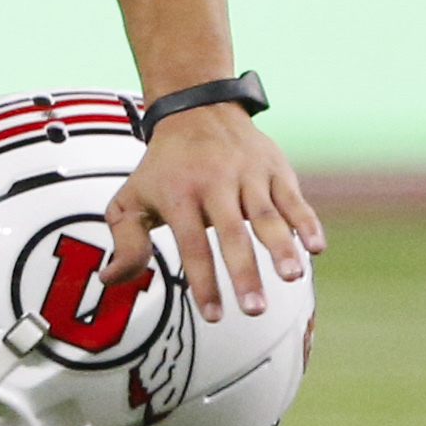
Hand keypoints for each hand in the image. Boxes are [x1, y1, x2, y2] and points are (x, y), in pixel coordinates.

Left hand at [104, 103, 320, 322]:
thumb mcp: (131, 199)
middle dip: (245, 272)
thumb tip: (109, 281)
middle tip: (255, 310)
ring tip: (292, 278)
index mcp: (179, 195)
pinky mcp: (275, 167)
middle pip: (232, 232)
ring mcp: (248, 174)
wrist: (197, 108)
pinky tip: (316, 248)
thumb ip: (125, 242)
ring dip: (281, 247)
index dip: (204, 282)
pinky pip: (293, 197)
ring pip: (267, 213)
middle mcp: (215, 182)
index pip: (192, 245)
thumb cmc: (162, 168)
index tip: (216, 317)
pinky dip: (306, 221)